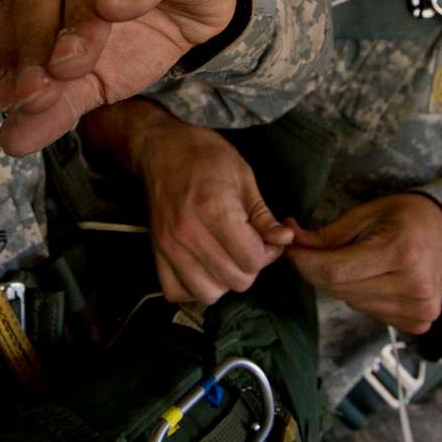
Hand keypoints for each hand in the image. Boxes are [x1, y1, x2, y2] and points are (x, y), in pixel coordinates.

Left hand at [0, 0, 240, 155]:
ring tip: (74, 60)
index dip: (12, 57)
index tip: (16, 101)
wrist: (197, 18)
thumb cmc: (134, 39)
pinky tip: (119, 9)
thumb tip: (12, 142)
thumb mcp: (91, 82)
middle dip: (38, 38)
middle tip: (43, 86)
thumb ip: (53, 107)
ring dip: (80, 19)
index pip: (12, 13)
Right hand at [116, 101, 293, 304]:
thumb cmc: (205, 156)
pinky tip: (203, 268)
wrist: (161, 148)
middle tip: (250, 245)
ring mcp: (169, 247)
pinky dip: (193, 288)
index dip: (269, 253)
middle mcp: (189, 234)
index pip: (252, 260)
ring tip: (227, 257)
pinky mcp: (156, 252)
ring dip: (224, 280)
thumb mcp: (244, 177)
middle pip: (235, 280)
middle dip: (251, 266)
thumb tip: (284, 239)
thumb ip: (263, 216)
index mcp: (214, 211)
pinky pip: (176, 292)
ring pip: (208, 293)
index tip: (268, 239)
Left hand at [284, 195, 441, 333]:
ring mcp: (420, 309)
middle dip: (316, 271)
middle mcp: (415, 286)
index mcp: (403, 252)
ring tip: (351, 261)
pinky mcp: (419, 323)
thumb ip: (325, 236)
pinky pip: (369, 313)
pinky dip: (359, 296)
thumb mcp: (364, 214)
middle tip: (309, 253)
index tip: (290, 251)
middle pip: (340, 289)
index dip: (305, 263)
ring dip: (339, 285)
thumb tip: (288, 243)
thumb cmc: (404, 216)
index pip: (335, 271)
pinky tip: (371, 278)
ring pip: (352, 303)